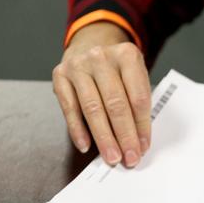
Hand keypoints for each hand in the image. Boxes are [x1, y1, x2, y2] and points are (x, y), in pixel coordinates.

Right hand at [52, 22, 151, 166]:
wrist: (90, 44)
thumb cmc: (117, 69)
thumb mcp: (135, 76)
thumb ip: (138, 103)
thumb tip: (138, 141)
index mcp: (127, 55)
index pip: (138, 97)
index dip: (142, 126)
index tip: (143, 147)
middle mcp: (101, 57)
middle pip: (116, 104)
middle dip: (124, 135)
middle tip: (129, 158)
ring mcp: (78, 66)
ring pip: (93, 108)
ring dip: (103, 137)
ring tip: (112, 157)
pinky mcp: (60, 76)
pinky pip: (69, 108)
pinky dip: (78, 130)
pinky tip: (86, 145)